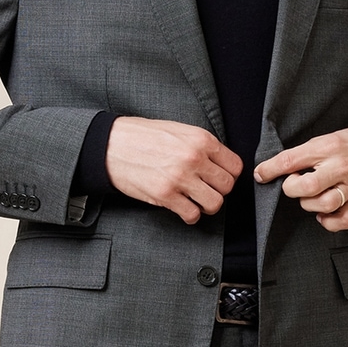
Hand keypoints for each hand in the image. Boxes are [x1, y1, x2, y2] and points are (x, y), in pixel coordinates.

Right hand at [106, 117, 241, 224]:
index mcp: (201, 139)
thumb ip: (202, 146)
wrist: (113, 145)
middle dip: (218, 191)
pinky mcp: (165, 195)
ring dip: (207, 206)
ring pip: (215, 204)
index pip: (235, 166)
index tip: (218, 178)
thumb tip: (220, 164)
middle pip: (227, 186)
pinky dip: (190, 215)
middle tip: (206, 190)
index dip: (229, 175)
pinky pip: (192, 215)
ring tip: (196, 201)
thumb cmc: (143, 136)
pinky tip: (182, 207)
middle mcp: (194, 158)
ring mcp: (180, 178)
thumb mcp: (179, 130)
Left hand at [253, 125, 347, 231]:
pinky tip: (322, 214)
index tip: (261, 174)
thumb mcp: (330, 138)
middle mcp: (342, 167)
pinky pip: (341, 221)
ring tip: (310, 197)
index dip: (270, 169)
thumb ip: (306, 153)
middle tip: (293, 185)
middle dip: (292, 189)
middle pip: (307, 187)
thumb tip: (276, 167)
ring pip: (323, 204)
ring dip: (309, 204)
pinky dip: (327, 221)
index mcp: (330, 147)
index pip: (292, 160)